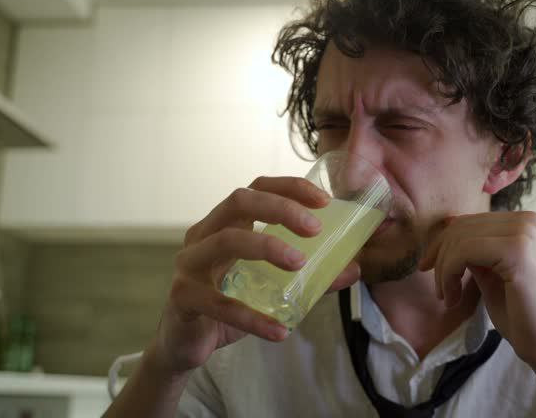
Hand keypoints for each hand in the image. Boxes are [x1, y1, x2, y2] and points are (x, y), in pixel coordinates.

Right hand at [151, 176, 360, 375]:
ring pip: (225, 241)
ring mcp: (189, 264)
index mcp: (224, 224)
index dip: (289, 188)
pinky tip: (280, 331)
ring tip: (300, 265)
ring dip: (266, 247)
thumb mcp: (271, 288)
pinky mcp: (182, 298)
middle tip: (314, 229)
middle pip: (239, 201)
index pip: (256, 189)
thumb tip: (353, 268)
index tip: (324, 201)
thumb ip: (310, 277)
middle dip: (280, 208)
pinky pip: (219, 302)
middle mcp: (203, 235)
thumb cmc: (227, 306)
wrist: (186, 346)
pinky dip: (252, 317)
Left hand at [418, 211, 535, 375]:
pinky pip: (464, 252)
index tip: (428, 268)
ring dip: (444, 271)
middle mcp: (527, 221)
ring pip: (459, 239)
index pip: (468, 222)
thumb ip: (474, 250)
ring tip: (448, 298)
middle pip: (461, 228)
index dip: (441, 244)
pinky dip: (449, 275)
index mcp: (524, 222)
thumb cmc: (522, 314)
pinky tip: (454, 300)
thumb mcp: (490, 272)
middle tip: (440, 291)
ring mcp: (524, 233)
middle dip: (440, 258)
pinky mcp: (517, 251)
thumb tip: (447, 226)